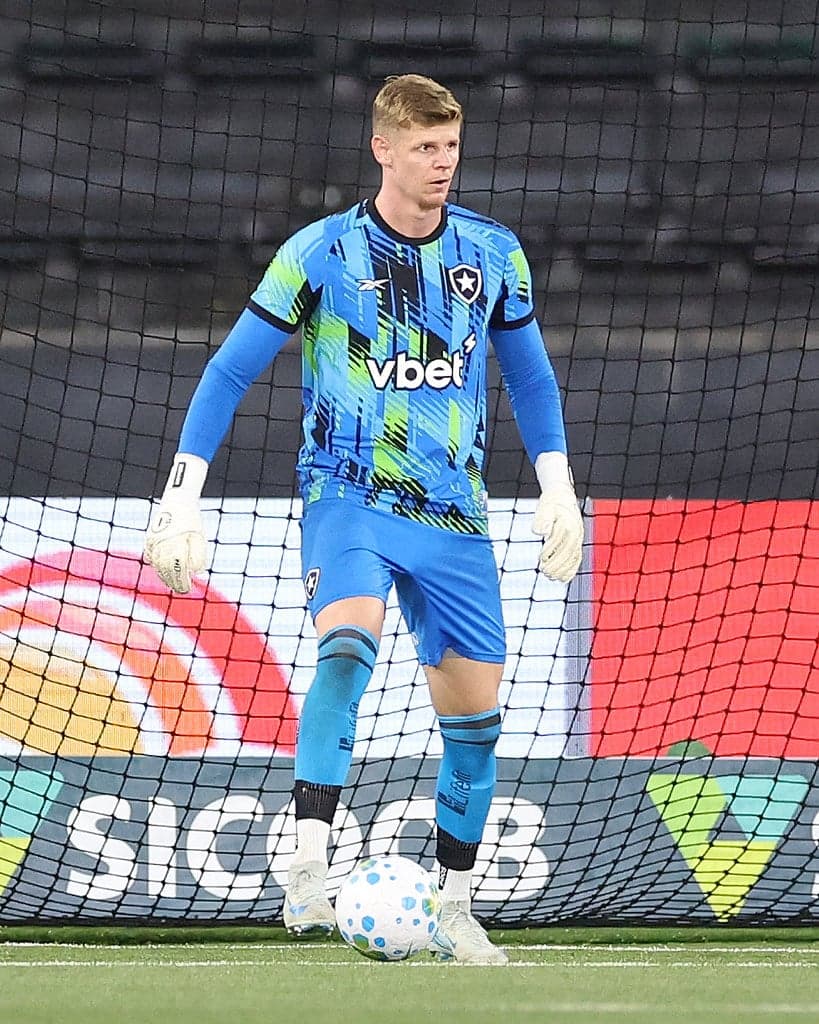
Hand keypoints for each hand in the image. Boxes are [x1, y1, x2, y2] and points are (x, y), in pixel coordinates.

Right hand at [144, 454, 208, 593]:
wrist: (177, 501)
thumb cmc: (191, 520)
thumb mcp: (199, 537)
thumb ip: (199, 554)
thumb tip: (196, 571)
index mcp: (176, 542)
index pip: (177, 569)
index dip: (182, 581)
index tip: (187, 588)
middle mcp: (162, 543)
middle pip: (165, 570)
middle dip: (174, 582)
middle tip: (182, 590)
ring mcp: (153, 541)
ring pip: (157, 565)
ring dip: (164, 577)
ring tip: (174, 584)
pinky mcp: (149, 540)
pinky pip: (151, 558)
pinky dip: (157, 567)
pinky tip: (164, 573)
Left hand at [532, 452, 582, 582]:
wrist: (563, 495)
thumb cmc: (551, 501)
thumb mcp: (544, 506)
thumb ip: (542, 519)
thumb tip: (540, 532)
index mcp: (567, 523)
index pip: (559, 540)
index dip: (550, 550)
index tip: (541, 558)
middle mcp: (576, 532)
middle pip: (567, 552)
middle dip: (556, 564)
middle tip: (544, 572)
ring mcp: (578, 538)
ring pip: (573, 557)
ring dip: (563, 569)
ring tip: (551, 577)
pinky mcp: (576, 543)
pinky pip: (576, 559)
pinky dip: (571, 570)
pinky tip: (562, 579)